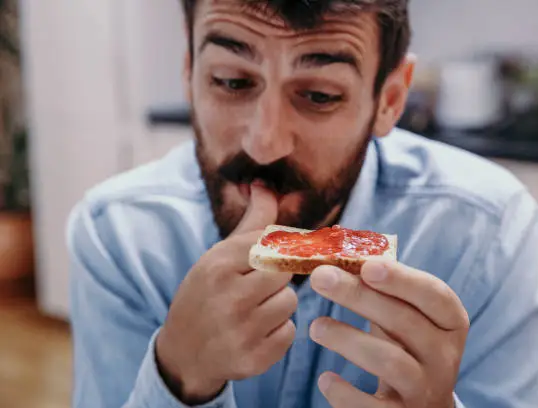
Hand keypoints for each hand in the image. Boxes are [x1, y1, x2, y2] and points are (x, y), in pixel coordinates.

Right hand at [156, 184, 296, 403]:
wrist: (184, 351)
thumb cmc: (208, 293)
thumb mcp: (221, 255)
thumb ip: (252, 222)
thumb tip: (265, 185)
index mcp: (217, 266)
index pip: (272, 243)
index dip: (280, 249)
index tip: (276, 257)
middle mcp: (227, 298)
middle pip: (285, 272)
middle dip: (277, 277)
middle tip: (259, 286)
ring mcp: (239, 332)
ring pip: (289, 303)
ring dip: (278, 305)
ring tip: (253, 310)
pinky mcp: (252, 360)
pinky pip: (289, 334)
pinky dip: (278, 332)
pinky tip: (255, 332)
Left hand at [309, 261, 468, 407]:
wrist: (423, 404)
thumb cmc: (406, 343)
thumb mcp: (407, 313)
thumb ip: (384, 285)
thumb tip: (336, 253)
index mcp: (450, 321)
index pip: (434, 295)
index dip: (401, 279)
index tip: (366, 265)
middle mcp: (444, 356)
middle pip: (404, 322)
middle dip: (358, 296)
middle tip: (320, 277)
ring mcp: (425, 389)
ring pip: (389, 362)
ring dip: (348, 340)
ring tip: (316, 327)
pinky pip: (372, 407)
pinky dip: (345, 392)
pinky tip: (325, 378)